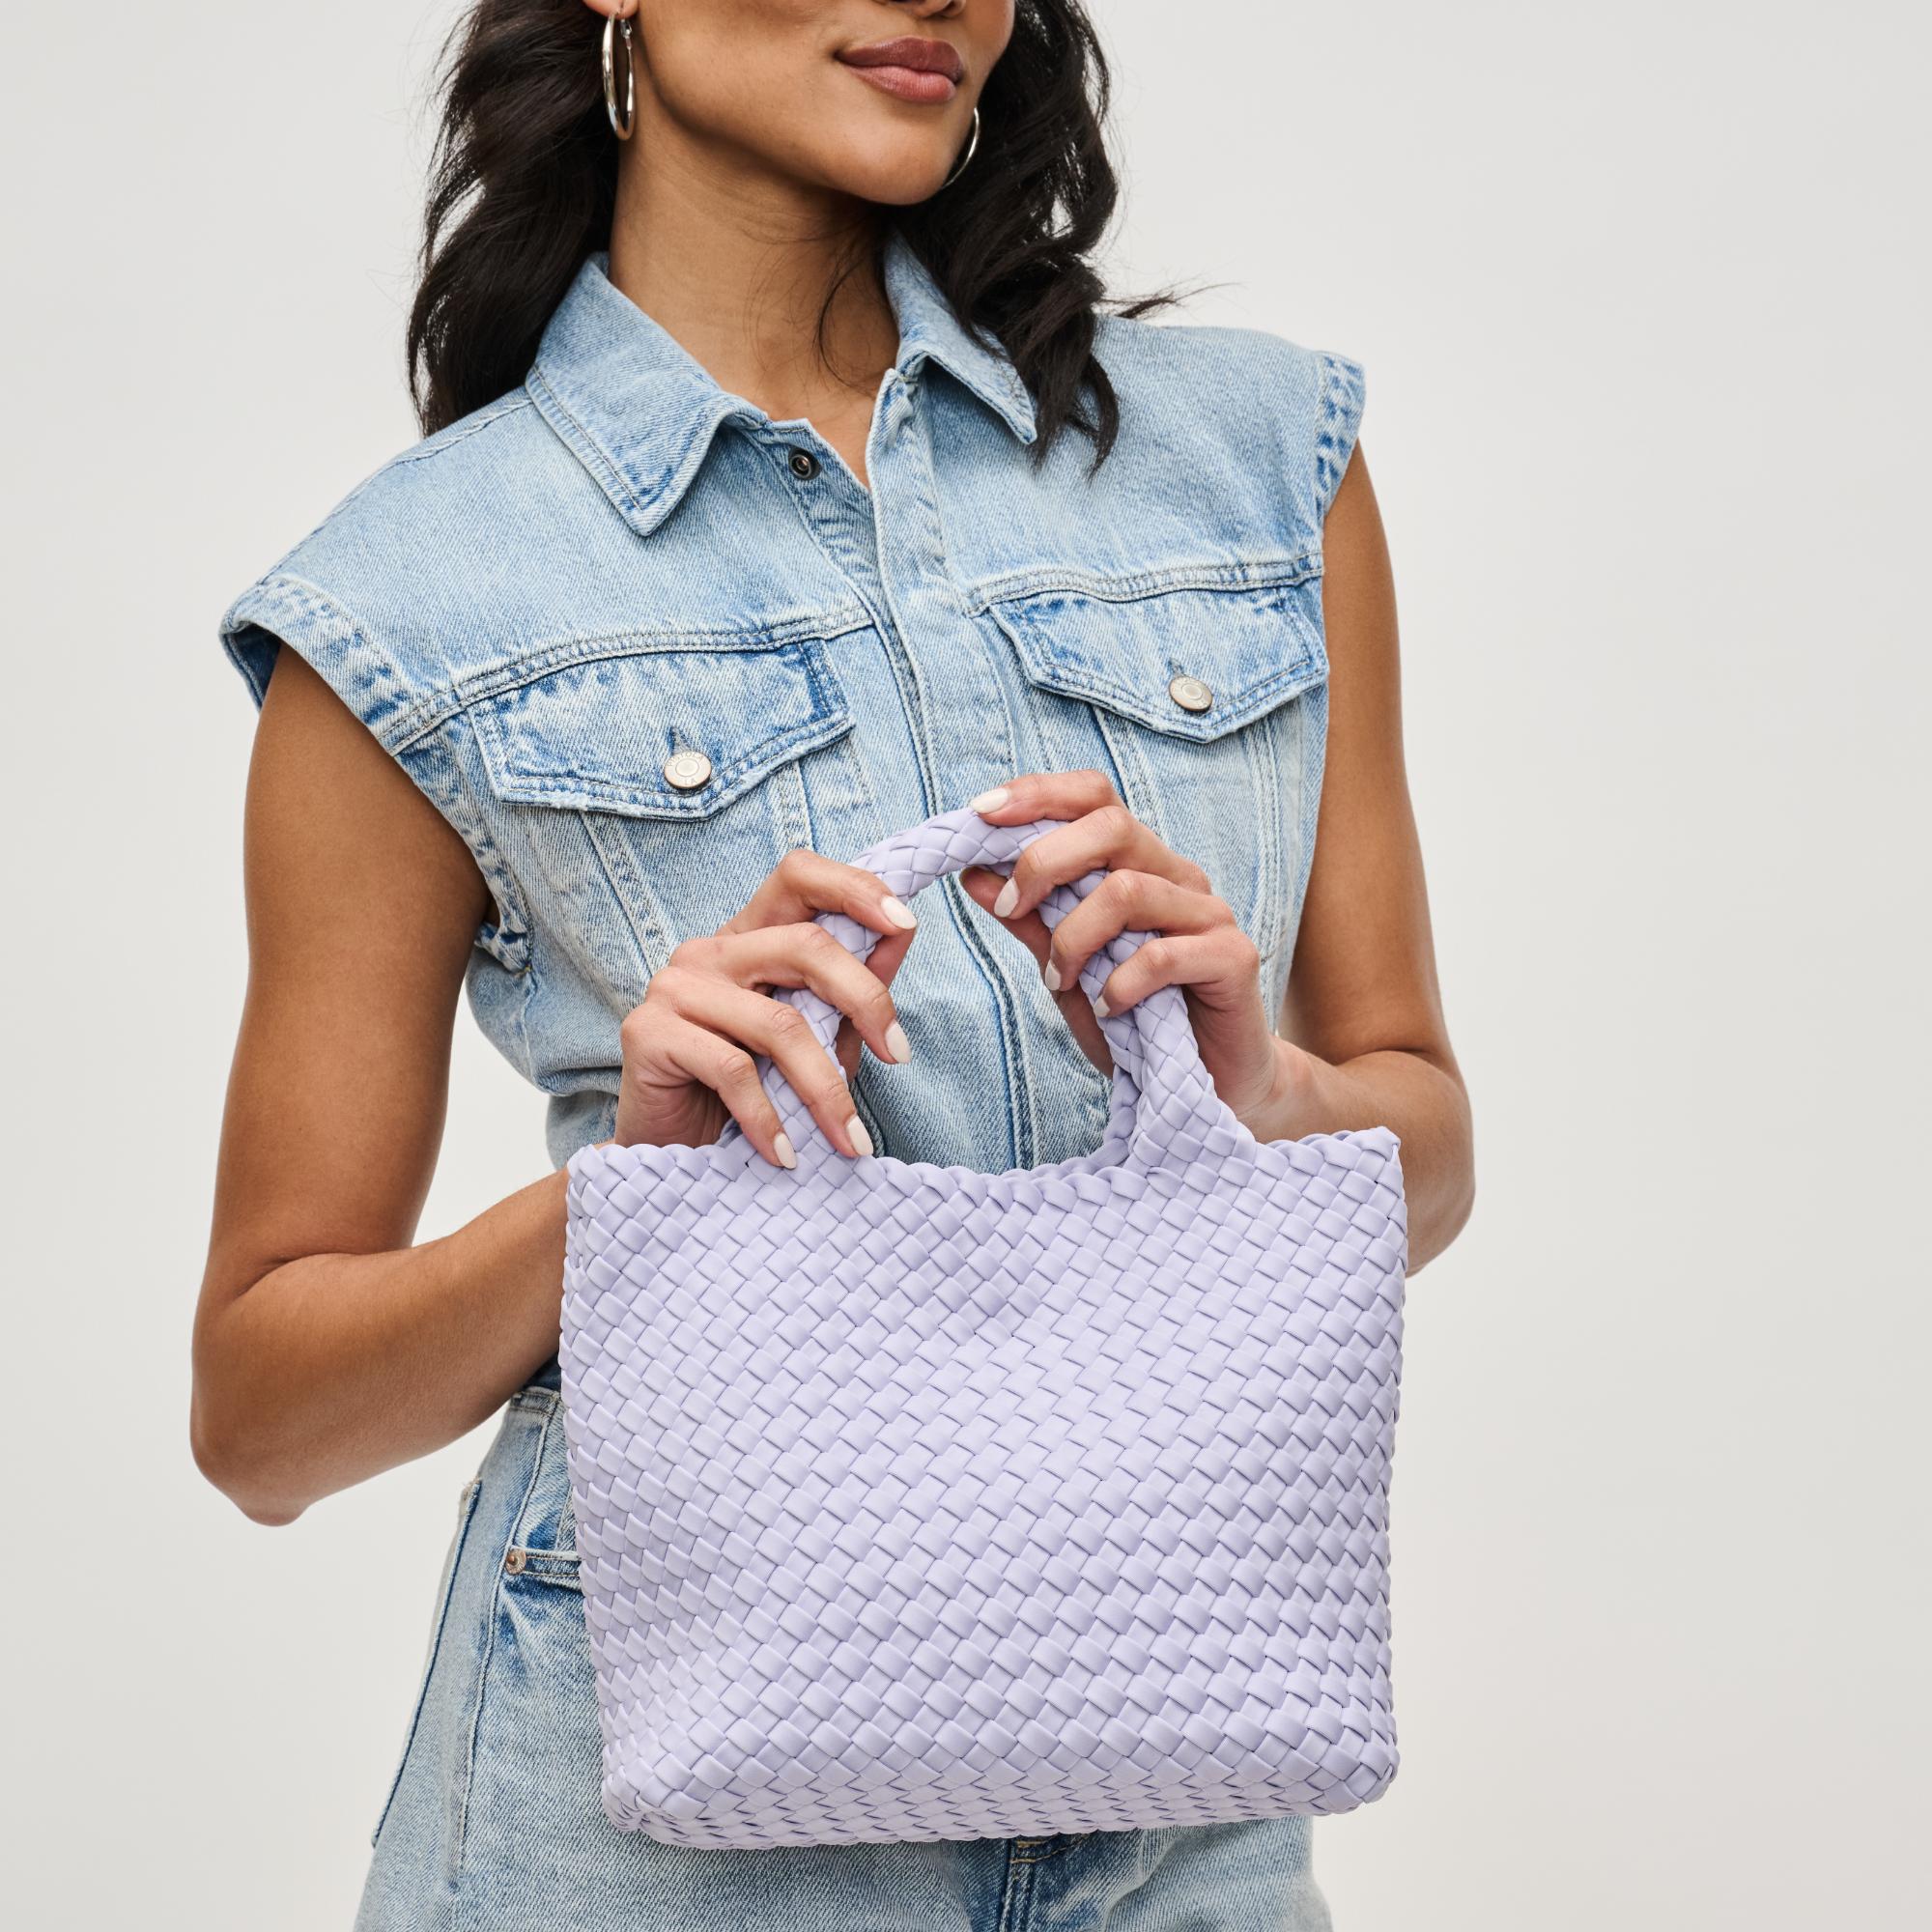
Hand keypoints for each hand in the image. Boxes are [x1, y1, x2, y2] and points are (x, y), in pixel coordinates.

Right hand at [612, 849, 920, 1165]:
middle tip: (898, 1054)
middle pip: (804, 945)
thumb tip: (902, 933)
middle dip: (864, 998)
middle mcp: (710, 949)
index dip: (855, 888)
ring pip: (778, 1022)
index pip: (798, 876)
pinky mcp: (649, 1032)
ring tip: (849, 1138)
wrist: (670, 1153)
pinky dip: (770, 1119)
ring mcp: (675, 986)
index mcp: (750, 938)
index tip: (905, 923)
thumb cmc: (749, 1095)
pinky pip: (733, 1071)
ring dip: (826, 1088)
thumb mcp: (816, 1039)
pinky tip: (787, 1153)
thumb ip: (851, 992)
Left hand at [959, 770, 1310, 1132]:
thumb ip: (1030, 920)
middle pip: (1112, 825)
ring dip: (1073, 937)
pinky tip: (1108, 1007)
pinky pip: (1163, 954)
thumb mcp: (1067, 969)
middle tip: (1009, 908)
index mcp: (1140, 864)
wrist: (1208, 1083)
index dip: (1038, 794)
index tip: (980, 812)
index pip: (1095, 796)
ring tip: (1058, 980)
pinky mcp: (1233, 958)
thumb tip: (974, 871)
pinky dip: (1120, 982)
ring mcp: (1210, 914)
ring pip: (1128, 890)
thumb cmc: (1136, 1022)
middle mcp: (1178, 876)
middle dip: (1044, 860)